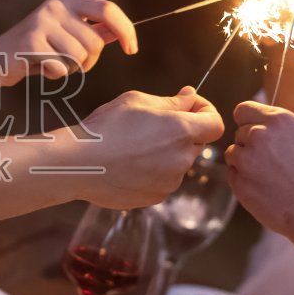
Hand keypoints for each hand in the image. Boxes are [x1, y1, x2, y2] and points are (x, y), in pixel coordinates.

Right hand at [0, 0, 137, 82]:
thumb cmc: (37, 51)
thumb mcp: (67, 37)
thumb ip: (92, 32)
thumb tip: (120, 32)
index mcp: (68, 0)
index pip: (108, 9)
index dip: (126, 30)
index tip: (132, 50)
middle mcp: (56, 5)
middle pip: (95, 42)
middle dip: (88, 62)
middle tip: (70, 64)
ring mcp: (42, 21)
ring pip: (79, 57)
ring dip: (70, 69)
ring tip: (50, 63)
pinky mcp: (31, 42)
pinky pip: (62, 68)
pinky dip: (54, 75)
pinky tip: (38, 67)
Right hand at [71, 87, 222, 206]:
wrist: (78, 164)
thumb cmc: (105, 127)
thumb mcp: (137, 101)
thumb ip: (171, 102)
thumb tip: (190, 98)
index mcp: (181, 130)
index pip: (216, 124)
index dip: (205, 112)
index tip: (188, 107)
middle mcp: (181, 158)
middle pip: (196, 143)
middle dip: (182, 132)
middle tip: (153, 125)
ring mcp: (170, 181)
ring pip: (178, 163)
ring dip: (166, 153)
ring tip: (134, 146)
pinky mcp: (156, 197)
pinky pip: (164, 180)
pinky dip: (153, 171)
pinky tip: (129, 164)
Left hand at [225, 101, 293, 247]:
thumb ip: (276, 131)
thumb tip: (255, 129)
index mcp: (279, 119)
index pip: (243, 109)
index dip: (248, 122)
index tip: (255, 133)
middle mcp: (259, 134)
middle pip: (239, 133)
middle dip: (249, 145)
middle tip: (271, 164)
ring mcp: (246, 158)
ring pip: (232, 154)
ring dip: (244, 164)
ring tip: (269, 178)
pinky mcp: (239, 181)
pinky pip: (232, 175)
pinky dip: (242, 182)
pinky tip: (264, 190)